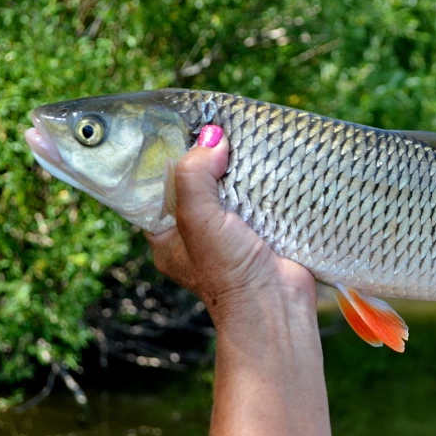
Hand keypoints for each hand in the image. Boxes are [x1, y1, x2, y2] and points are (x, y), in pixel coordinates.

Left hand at [145, 126, 316, 333]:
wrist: (276, 307)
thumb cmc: (227, 274)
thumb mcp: (198, 221)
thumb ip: (194, 177)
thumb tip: (212, 139)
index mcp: (167, 235)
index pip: (159, 187)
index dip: (167, 157)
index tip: (180, 129)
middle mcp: (197, 233)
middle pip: (197, 182)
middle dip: (207, 158)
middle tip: (218, 128)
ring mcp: (231, 233)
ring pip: (230, 187)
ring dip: (239, 168)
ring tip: (245, 140)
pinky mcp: (263, 231)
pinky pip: (259, 197)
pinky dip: (264, 181)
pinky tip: (269, 163)